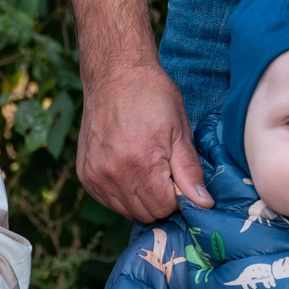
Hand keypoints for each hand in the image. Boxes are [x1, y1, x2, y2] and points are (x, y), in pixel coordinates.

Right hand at [78, 61, 211, 221]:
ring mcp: (96, 176)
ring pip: (126, 211)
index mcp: (141, 164)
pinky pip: (109, 201)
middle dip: (160, 199)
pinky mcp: (85, 174)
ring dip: (140, 198)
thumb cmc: (151, 96)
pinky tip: (128, 168)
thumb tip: (203, 202)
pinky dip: (122, 192)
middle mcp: (114, 174)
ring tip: (146, 168)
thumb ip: (190, 171)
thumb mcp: (179, 130)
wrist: (114, 75)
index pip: (165, 208)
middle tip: (164, 171)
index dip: (178, 196)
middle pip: (146, 213)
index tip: (178, 176)